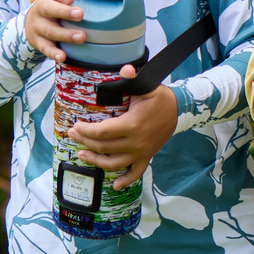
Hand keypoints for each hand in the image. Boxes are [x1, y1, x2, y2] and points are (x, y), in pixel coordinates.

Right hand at [25, 0, 84, 61]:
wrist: (31, 24)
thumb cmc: (53, 9)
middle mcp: (40, 10)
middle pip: (49, 9)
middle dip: (64, 12)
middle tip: (80, 14)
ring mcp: (38, 27)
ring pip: (50, 30)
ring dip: (66, 34)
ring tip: (81, 37)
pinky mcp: (38, 42)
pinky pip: (45, 48)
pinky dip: (54, 53)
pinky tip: (62, 56)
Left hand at [70, 70, 177, 189]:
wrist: (179, 110)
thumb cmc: (160, 97)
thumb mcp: (146, 86)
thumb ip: (132, 79)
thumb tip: (126, 68)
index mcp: (132, 125)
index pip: (101, 132)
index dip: (84, 130)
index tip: (76, 125)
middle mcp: (135, 143)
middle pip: (103, 147)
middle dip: (84, 141)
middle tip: (73, 134)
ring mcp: (141, 152)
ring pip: (113, 163)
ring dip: (95, 161)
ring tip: (82, 155)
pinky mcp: (146, 156)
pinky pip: (135, 173)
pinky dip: (125, 181)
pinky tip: (114, 186)